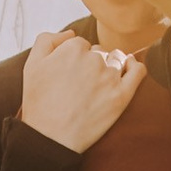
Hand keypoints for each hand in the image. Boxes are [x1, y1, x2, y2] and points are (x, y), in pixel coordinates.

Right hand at [21, 30, 145, 152]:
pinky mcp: (122, 95)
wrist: (51, 137)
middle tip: (80, 84)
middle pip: (99, 52)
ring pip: (116, 61)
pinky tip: (130, 66)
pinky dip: (136, 66)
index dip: (74, 59)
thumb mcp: (32, 64)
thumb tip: (71, 33)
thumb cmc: (39, 102)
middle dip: (91, 63)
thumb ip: (48, 40)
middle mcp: (94, 59)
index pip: (81, 45)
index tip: (69, 75)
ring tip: (97, 85)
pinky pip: (138, 72)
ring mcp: (110, 77)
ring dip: (109, 67)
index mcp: (73, 48)